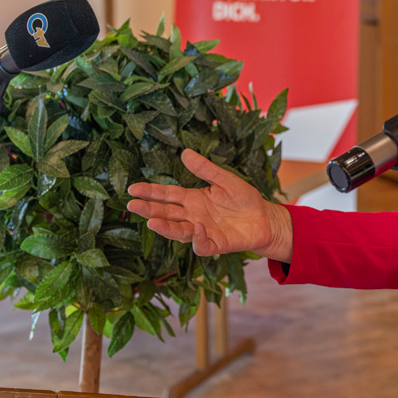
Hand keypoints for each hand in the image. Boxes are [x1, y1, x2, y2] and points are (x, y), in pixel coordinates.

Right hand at [127, 148, 292, 261]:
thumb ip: (206, 169)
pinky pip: (202, 245)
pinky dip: (198, 239)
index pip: (167, 195)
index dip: (150, 192)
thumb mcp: (225, 180)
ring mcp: (203, 231)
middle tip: (132, 205)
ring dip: (166, 227)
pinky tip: (197, 228)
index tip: (132, 189)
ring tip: (152, 221)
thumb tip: (184, 152)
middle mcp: (194, 216)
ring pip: (179, 231)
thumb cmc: (244, 199)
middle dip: (149, 209)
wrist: (265, 218)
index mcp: (193, 199)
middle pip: (167, 213)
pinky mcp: (216, 244)